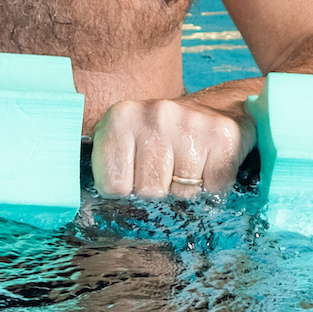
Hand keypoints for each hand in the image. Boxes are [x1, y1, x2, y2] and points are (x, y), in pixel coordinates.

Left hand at [90, 97, 244, 199]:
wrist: (218, 107)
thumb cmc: (162, 135)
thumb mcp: (125, 140)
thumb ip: (106, 166)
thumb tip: (90, 204)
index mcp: (120, 117)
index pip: (112, 185)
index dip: (125, 189)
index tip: (133, 176)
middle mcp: (155, 116)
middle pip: (149, 191)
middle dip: (157, 189)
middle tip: (165, 169)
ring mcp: (190, 124)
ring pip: (182, 193)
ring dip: (185, 188)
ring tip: (186, 163)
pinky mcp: (223, 137)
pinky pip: (213, 188)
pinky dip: (211, 185)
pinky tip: (207, 163)